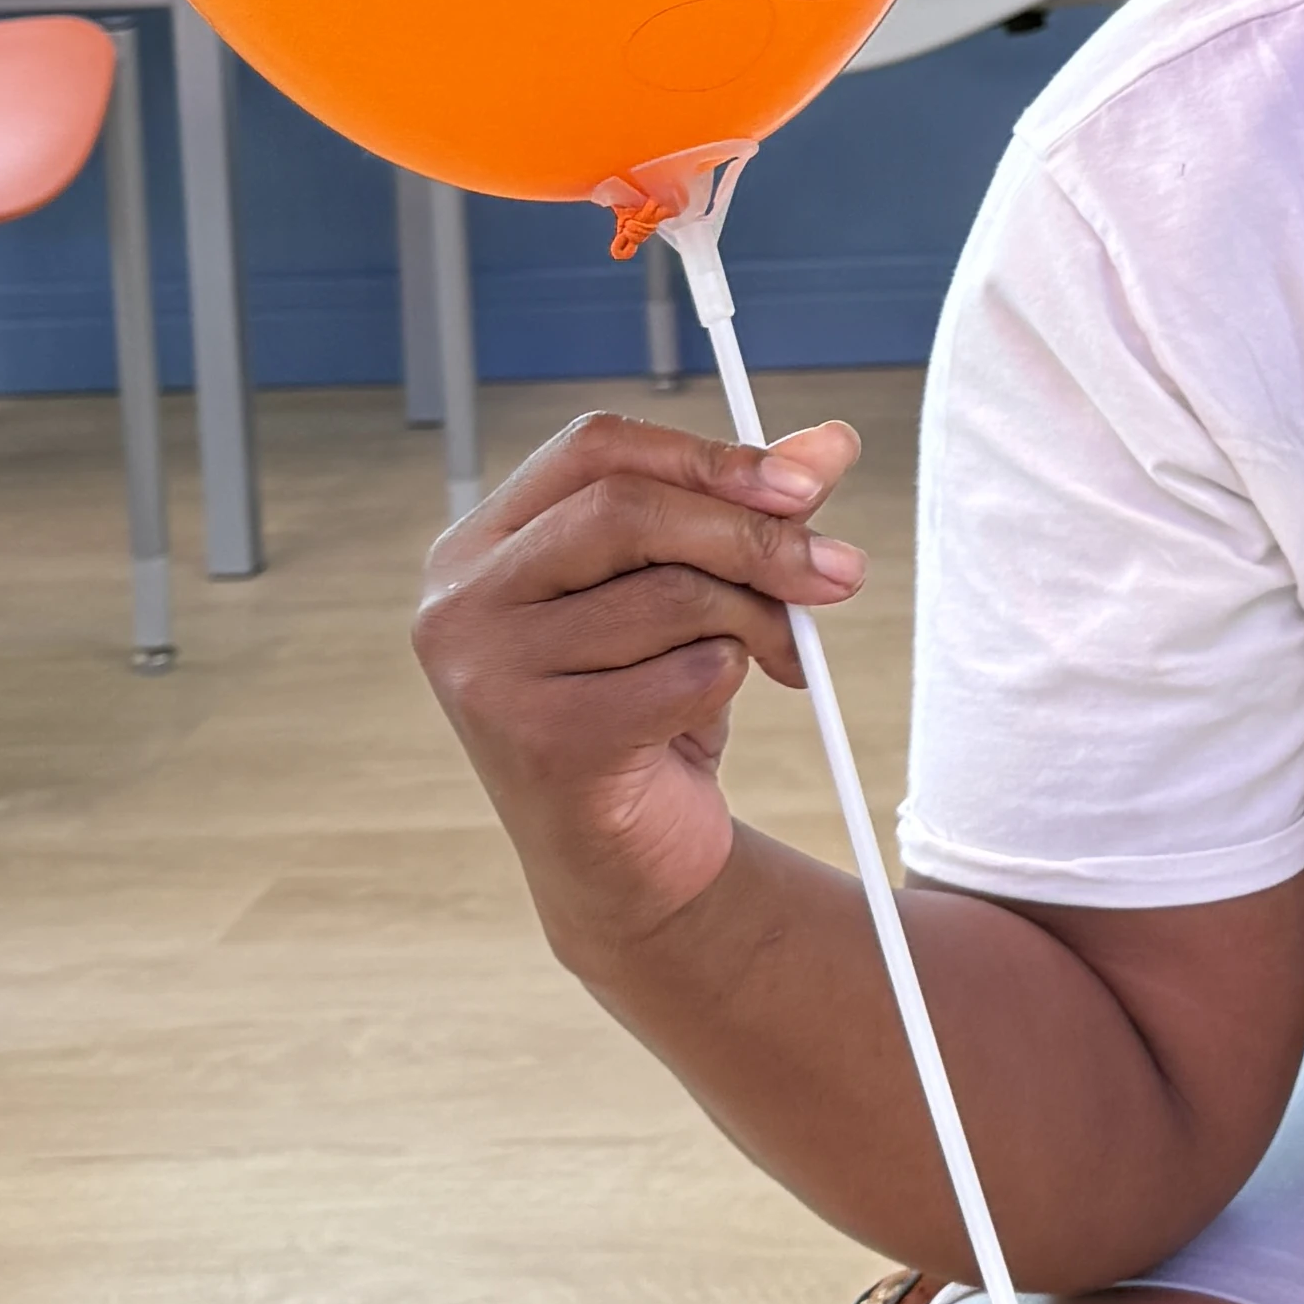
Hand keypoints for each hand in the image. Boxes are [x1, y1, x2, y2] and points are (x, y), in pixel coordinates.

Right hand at [412, 411, 867, 957]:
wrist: (627, 862)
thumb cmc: (653, 708)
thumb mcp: (701, 594)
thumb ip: (751, 514)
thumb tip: (831, 441)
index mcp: (486, 545)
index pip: (596, 448)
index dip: (708, 455)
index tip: (806, 484)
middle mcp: (463, 602)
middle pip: (633, 512)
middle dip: (756, 539)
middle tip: (840, 574)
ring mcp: (490, 674)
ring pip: (673, 595)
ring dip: (754, 625)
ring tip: (771, 661)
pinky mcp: (542, 741)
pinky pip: (689, 675)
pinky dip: (729, 687)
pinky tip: (705, 721)